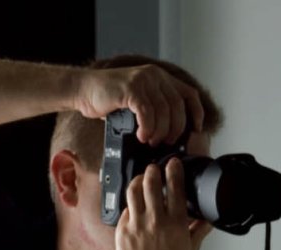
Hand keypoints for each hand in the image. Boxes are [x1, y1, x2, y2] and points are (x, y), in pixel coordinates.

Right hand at [74, 64, 204, 144]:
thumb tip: (175, 132)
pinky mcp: (131, 88)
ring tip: (151, 140)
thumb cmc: (111, 99)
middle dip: (175, 129)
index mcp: (161, 77)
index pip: (190, 94)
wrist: (83, 90)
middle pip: (178, 107)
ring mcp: (143, 80)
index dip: (197, 113)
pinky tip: (141, 135)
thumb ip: (157, 108)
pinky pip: (147, 113)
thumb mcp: (140, 100)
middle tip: (166, 142)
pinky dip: (147, 128)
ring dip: (160, 131)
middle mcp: (155, 75)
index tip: (197, 129)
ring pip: (163, 111)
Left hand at [115, 159, 212, 249]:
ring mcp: (136, 225)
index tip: (173, 163)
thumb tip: (208, 220)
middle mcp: (155, 221)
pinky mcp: (121, 232)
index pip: (174, 187)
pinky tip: (134, 206)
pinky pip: (125, 211)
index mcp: (176, 224)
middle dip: (151, 171)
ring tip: (141, 179)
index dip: (173, 171)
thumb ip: (199, 230)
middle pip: (149, 183)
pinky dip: (130, 205)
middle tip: (154, 168)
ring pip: (132, 191)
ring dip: (137, 181)